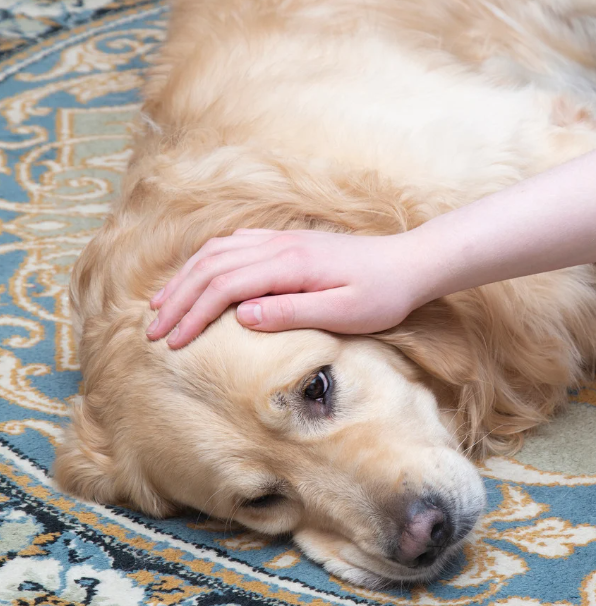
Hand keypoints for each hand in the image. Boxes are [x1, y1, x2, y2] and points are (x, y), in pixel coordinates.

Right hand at [145, 228, 431, 347]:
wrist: (411, 263)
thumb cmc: (384, 294)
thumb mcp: (344, 313)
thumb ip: (292, 313)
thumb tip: (242, 316)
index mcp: (290, 264)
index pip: (225, 286)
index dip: (193, 314)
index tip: (172, 343)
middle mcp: (280, 245)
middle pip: (211, 266)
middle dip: (178, 299)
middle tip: (152, 331)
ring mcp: (283, 240)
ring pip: (218, 251)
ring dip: (186, 278)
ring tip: (162, 305)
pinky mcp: (289, 243)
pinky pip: (235, 244)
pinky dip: (207, 261)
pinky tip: (199, 276)